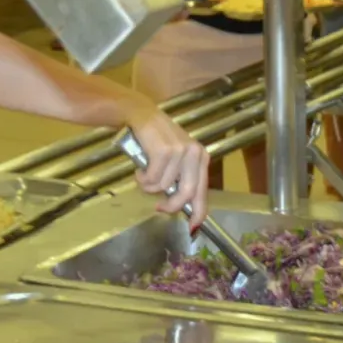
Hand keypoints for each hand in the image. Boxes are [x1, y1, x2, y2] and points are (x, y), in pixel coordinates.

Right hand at [126, 107, 211, 225]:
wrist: (142, 115)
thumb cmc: (158, 140)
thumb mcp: (177, 158)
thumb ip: (181, 179)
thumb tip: (180, 207)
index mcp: (201, 158)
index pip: (203, 191)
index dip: (198, 212)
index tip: (192, 227)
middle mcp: (195, 154)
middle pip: (187, 193)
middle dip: (171, 205)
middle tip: (158, 206)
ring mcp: (180, 151)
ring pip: (164, 186)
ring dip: (149, 187)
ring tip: (144, 176)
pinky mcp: (164, 151)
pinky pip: (152, 178)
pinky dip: (142, 179)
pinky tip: (139, 170)